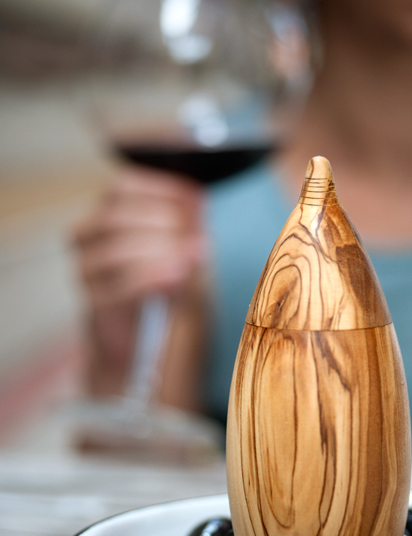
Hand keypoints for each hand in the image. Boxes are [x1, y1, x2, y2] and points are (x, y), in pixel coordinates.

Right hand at [72, 166, 205, 398]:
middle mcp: (90, 239)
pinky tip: (178, 278)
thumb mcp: (185, 253)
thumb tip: (197, 201)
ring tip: (192, 258)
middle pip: (116, 215)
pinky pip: (118, 286)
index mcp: (109, 216)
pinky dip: (151, 278)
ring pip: (114, 248)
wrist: (144, 348)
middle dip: (164, 221)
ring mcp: (88, 271)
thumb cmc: (166, 293)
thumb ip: (188, 228)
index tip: (198, 202)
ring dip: (159, 249)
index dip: (162, 190)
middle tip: (200, 236)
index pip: (124, 187)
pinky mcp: (95, 305)